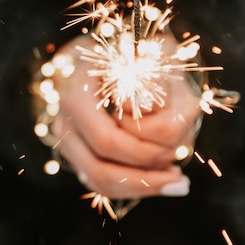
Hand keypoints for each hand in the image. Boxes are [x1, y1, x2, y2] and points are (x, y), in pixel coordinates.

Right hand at [51, 35, 200, 199]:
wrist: (118, 59)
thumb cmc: (140, 57)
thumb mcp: (152, 60)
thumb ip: (152, 82)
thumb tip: (143, 105)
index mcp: (76, 94)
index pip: (107, 140)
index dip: (145, 152)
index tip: (179, 150)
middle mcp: (63, 120)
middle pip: (99, 169)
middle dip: (145, 177)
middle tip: (180, 178)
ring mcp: (66, 140)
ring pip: (98, 184)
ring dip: (141, 187)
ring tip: (175, 182)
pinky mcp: (76, 154)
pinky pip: (101, 184)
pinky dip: (134, 186)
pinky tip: (162, 180)